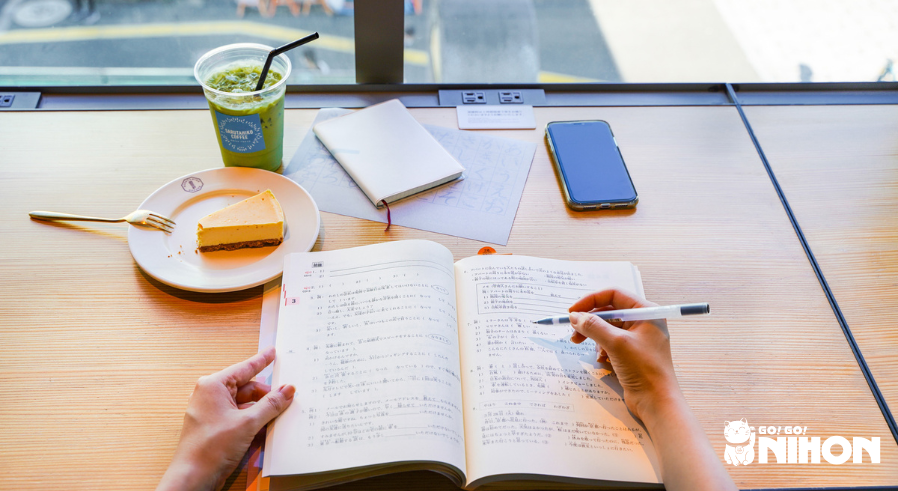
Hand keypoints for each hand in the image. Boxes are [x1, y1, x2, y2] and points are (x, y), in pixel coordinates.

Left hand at [157, 347, 294, 490]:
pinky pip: (239, 417)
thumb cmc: (210, 448)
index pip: (244, 368)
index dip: (262, 360)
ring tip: (279, 414)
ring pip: (244, 404)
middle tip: (286, 396)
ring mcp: (212, 412)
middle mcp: (210, 395)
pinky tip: (266, 427)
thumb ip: (271, 404)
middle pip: (246, 388)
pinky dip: (252, 420)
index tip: (273, 352)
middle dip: (266, 394)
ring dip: (261, 410)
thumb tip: (287, 390)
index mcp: (213, 385)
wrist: (193, 477)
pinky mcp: (215, 427)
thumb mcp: (248, 423)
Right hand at [568, 289, 679, 421]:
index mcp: (646, 312)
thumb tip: (575, 317)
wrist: (657, 402)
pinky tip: (602, 360)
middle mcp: (642, 321)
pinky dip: (601, 348)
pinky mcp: (631, 353)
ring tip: (584, 346)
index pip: (614, 295)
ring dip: (594, 336)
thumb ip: (593, 326)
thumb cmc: (645, 370)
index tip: (573, 311)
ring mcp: (637, 338)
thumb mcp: (616, 343)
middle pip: (608, 311)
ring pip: (607, 328)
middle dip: (589, 321)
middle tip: (573, 332)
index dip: (591, 300)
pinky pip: (610, 342)